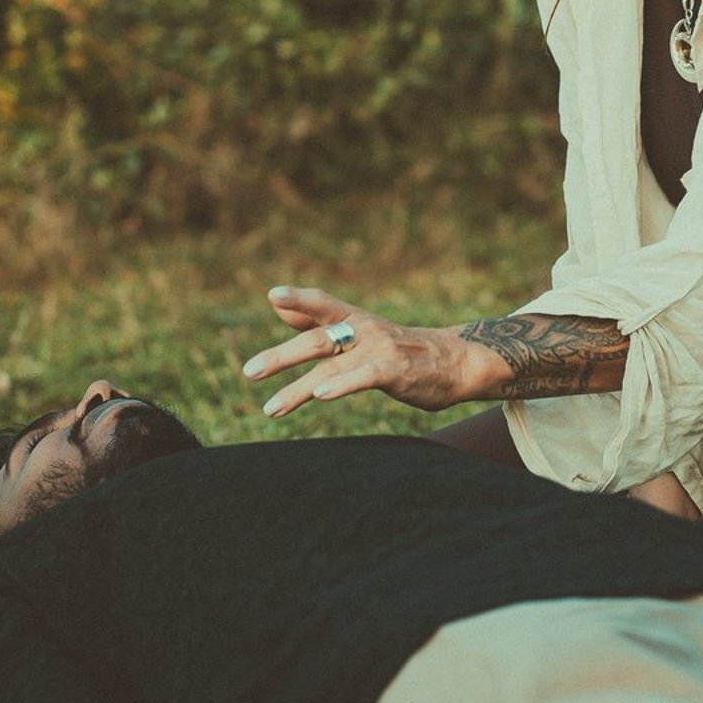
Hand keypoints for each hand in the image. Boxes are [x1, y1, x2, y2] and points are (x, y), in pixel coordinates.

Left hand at [242, 287, 491, 419]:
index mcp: (354, 319)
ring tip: (271, 408)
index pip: (323, 303)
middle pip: (317, 340)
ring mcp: (380, 349)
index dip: (299, 298)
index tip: (272, 294)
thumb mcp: (357, 330)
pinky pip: (364, 377)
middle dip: (281, 356)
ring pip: (332, 368)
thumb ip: (316, 320)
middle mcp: (364, 330)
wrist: (454, 362)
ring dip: (299, 389)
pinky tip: (321, 396)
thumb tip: (276, 305)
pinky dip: (342, 386)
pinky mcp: (396, 371)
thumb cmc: (398, 348)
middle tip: (249, 371)